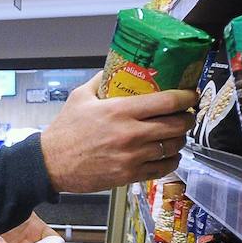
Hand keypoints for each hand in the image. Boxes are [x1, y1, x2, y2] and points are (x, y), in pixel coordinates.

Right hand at [39, 74, 195, 192]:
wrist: (51, 163)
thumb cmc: (65, 131)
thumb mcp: (80, 97)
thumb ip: (101, 80)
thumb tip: (115, 68)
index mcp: (120, 111)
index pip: (167, 101)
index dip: (186, 97)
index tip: (191, 94)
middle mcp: (130, 134)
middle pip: (176, 125)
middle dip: (187, 118)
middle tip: (187, 114)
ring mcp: (132, 156)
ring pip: (173, 146)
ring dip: (180, 139)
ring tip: (177, 134)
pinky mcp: (129, 174)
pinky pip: (163, 168)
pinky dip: (172, 160)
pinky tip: (170, 154)